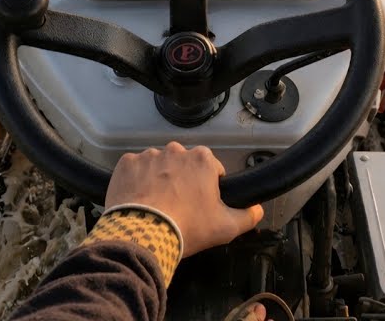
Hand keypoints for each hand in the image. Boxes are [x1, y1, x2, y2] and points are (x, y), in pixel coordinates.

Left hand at [105, 142, 264, 256]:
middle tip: (179, 206)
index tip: (202, 203)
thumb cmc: (187, 226)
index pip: (212, 168)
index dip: (209, 186)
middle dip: (183, 180)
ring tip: (156, 205)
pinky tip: (138, 200)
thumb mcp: (226, 227)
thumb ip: (248, 216)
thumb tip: (258, 209)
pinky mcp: (126, 164)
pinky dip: (136, 181)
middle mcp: (175, 150)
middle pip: (184, 164)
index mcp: (202, 160)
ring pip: (158, 166)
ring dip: (159, 179)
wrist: (142, 233)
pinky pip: (134, 170)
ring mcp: (148, 155)